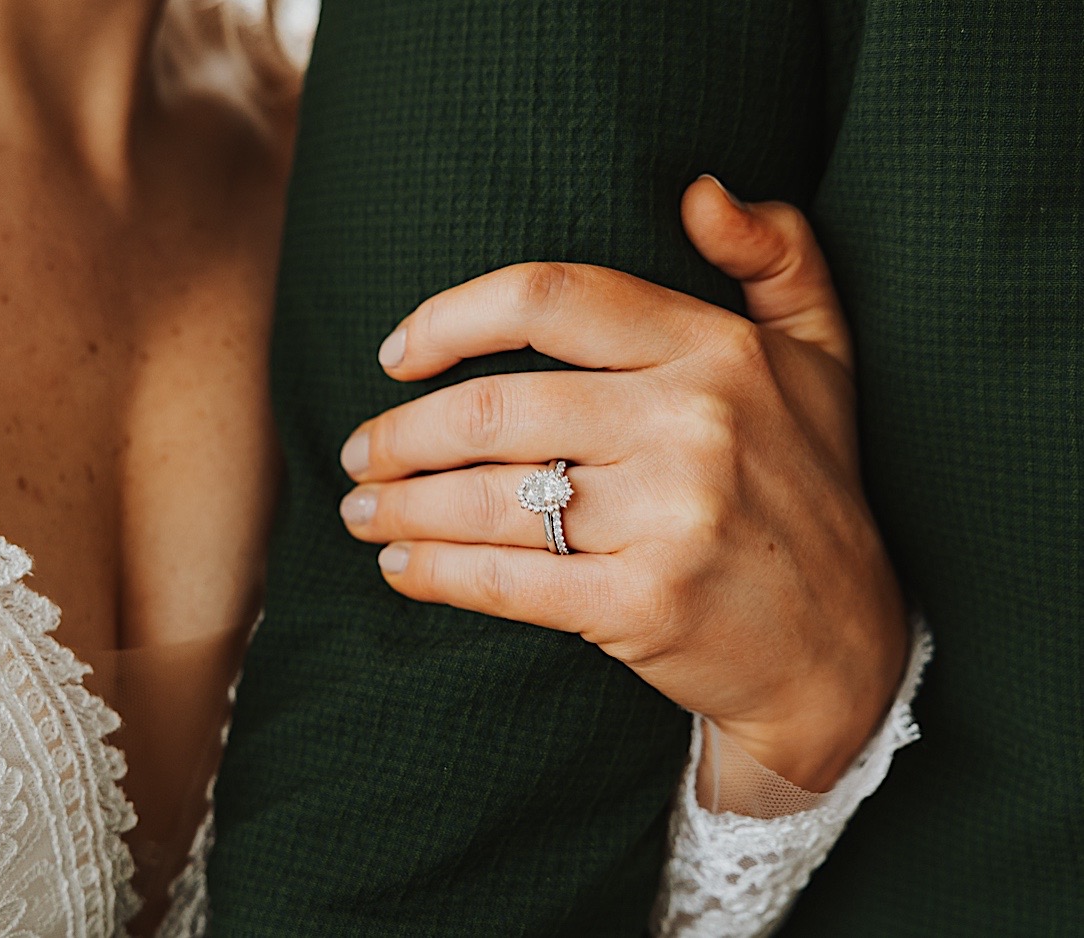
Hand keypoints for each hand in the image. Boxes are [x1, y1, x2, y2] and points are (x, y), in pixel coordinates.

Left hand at [337, 176, 908, 790]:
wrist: (847, 647)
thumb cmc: (812, 489)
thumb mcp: (823, 356)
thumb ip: (777, 256)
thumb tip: (701, 190)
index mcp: (716, 349)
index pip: (549, 299)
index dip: (449, 317)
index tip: (395, 354)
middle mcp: (694, 421)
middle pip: (493, 407)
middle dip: (400, 434)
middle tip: (359, 453)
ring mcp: (673, 515)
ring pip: (486, 497)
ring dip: (399, 506)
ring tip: (362, 510)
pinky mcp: (648, 603)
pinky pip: (505, 580)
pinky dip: (434, 575)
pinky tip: (398, 570)